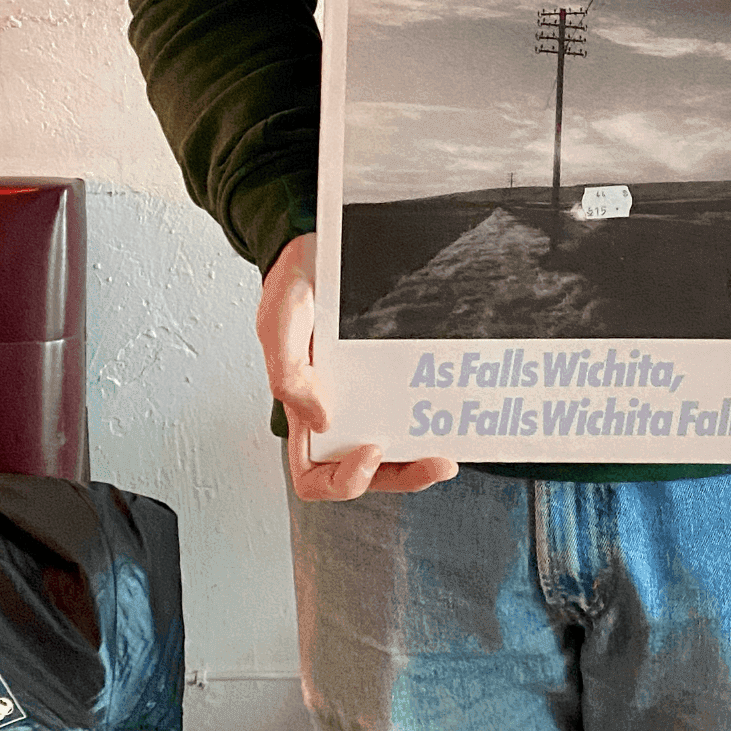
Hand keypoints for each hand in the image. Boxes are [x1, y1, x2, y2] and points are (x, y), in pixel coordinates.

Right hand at [257, 239, 457, 501]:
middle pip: (367, 471)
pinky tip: (450, 413)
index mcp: (302, 412)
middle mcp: (335, 413)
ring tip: (449, 453)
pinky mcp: (388, 372)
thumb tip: (321, 419)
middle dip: (403, 476)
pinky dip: (428, 419)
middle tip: (438, 463)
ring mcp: (364, 396)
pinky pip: (408, 407)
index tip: (372, 450)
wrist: (314, 250)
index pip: (312, 475)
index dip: (342, 480)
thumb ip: (289, 374)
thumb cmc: (290, 287)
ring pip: (394, 449)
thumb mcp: (279, 324)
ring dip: (420, 458)